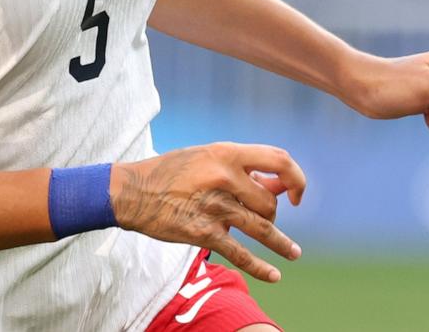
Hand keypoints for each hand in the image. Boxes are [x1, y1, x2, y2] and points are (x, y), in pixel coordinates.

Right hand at [110, 143, 305, 282]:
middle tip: (263, 218)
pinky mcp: (204, 233)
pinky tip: (274, 275)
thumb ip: (240, 169)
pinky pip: (240, 253)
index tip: (295, 192)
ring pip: (262, 227)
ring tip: (294, 253)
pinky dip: (260, 267)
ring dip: (281, 243)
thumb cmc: (171, 171)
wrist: (133, 191)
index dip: (295, 177)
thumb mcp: (206, 157)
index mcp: (226, 154)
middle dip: (271, 212)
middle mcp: (225, 178)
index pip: (279, 160)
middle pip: (269, 202)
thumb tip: (277, 185)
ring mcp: (216, 207)